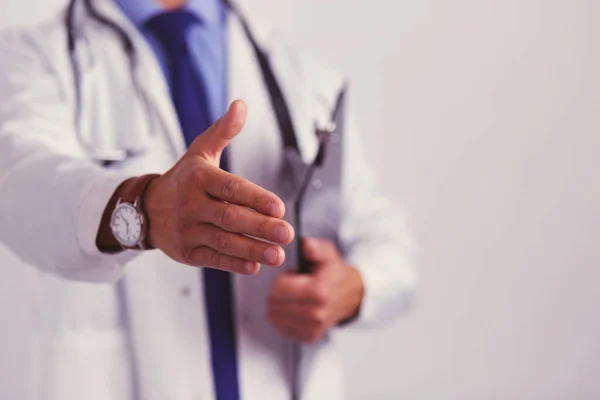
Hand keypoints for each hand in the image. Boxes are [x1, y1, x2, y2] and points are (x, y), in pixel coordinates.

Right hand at [144, 100, 294, 273]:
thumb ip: (223, 131)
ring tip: (278, 254)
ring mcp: (188, 230)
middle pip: (230, 217)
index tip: (279, 208)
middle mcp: (192, 205)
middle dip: (260, 227)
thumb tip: (240, 105)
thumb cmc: (182, 179)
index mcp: (199, 178)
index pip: (230, 189)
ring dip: (252, 249)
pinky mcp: (187, 253)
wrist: (145, 209)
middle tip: (287, 233)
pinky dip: (234, 264)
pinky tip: (255, 265)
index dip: (255, 198)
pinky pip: (213, 259)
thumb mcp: (199, 151)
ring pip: (224, 242)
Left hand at [268, 238, 363, 342]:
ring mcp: (313, 328)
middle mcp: (316, 314)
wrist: (350, 295)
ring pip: (274, 318)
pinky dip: (283, 318)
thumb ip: (315, 248)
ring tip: (293, 296)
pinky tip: (294, 308)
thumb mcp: (327, 254)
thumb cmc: (333, 273)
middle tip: (291, 286)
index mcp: (318, 292)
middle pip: (274, 305)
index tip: (291, 275)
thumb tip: (305, 245)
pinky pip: (282, 329)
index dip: (280, 279)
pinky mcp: (310, 337)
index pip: (278, 288)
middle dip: (276, 293)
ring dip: (278, 306)